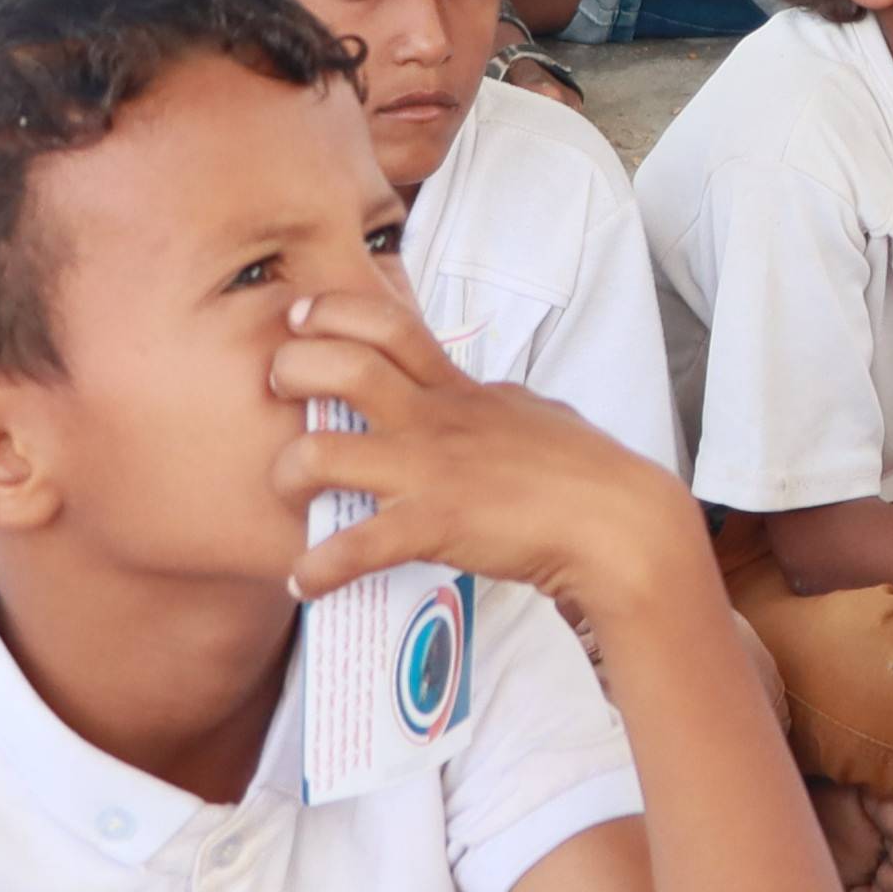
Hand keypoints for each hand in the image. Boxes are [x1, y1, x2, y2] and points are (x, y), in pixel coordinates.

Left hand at [265, 288, 706, 619]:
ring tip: (287, 489)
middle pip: (342, 365)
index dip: (331, 310)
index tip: (298, 319)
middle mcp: (434, 419)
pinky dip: (318, 568)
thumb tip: (479, 397)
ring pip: (325, 453)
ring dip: (288, 472)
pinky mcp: (434, 526)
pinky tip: (304, 581)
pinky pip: (356, 547)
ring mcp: (431, 471)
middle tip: (276, 389)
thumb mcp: (530, 411)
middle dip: (291, 369)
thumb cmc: (582, 470)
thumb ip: (489, 402)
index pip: (388, 322)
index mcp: (457, 389)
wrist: (616, 522)